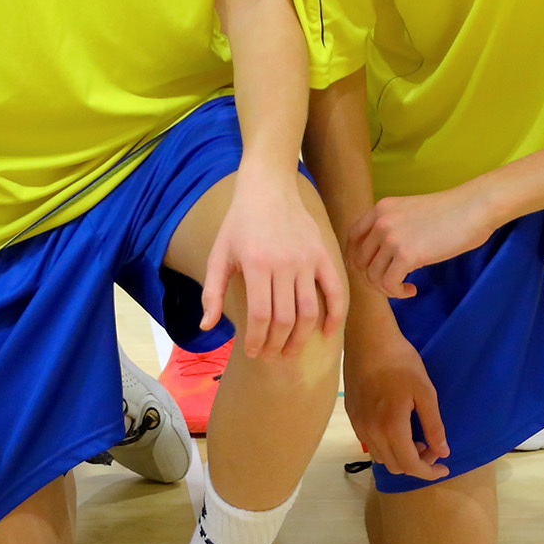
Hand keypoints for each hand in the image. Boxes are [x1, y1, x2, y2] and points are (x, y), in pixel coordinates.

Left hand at [200, 163, 346, 360]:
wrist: (268, 187)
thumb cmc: (239, 223)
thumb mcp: (219, 254)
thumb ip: (212, 292)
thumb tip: (207, 327)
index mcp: (256, 264)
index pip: (261, 315)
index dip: (258, 340)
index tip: (253, 353)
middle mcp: (284, 263)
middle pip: (286, 318)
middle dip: (277, 344)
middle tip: (271, 356)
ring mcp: (307, 260)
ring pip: (310, 310)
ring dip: (301, 337)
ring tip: (291, 351)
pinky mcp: (323, 255)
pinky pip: (335, 290)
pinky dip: (335, 315)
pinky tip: (327, 333)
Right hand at [342, 320, 447, 478]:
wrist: (369, 341)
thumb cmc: (401, 363)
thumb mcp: (426, 393)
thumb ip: (434, 426)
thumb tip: (442, 452)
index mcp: (391, 427)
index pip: (410, 465)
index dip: (429, 472)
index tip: (444, 467)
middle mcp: (371, 432)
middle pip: (394, 466)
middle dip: (417, 464)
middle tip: (431, 447)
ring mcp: (358, 425)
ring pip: (380, 457)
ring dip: (400, 457)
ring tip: (415, 439)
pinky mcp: (352, 416)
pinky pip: (369, 443)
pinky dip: (386, 447)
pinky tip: (396, 429)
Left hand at [347, 189, 498, 301]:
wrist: (474, 207)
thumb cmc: (452, 212)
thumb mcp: (411, 212)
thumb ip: (393, 227)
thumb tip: (383, 254)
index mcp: (380, 209)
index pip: (352, 238)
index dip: (356, 259)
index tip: (370, 271)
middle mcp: (380, 221)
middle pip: (360, 260)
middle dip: (373, 277)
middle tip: (393, 283)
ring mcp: (392, 237)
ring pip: (372, 275)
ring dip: (387, 288)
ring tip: (404, 287)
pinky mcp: (406, 255)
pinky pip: (388, 284)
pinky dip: (398, 292)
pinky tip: (412, 289)